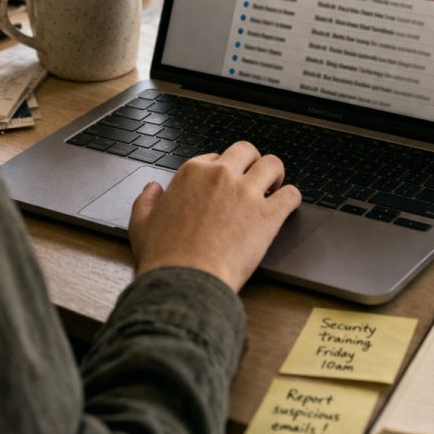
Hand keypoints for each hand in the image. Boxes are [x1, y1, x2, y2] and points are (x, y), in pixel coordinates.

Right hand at [128, 141, 300, 293]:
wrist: (185, 282)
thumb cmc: (164, 257)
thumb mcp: (141, 224)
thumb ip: (146, 201)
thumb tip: (152, 189)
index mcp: (192, 173)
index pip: (216, 157)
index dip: (222, 171)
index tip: (225, 185)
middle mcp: (221, 175)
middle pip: (247, 151)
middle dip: (252, 163)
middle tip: (254, 180)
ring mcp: (246, 193)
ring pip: (273, 164)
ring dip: (275, 175)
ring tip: (274, 188)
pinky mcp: (268, 215)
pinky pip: (292, 194)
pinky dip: (292, 199)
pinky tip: (286, 206)